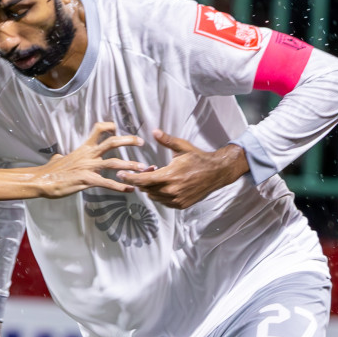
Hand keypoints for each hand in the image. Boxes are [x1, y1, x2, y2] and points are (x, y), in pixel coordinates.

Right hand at [39, 121, 149, 198]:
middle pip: (112, 142)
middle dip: (128, 140)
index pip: (98, 130)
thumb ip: (62, 157)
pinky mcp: (86, 180)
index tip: (117, 128)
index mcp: (83, 148)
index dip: (109, 126)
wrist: (41, 180)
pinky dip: (120, 186)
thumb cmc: (48, 171)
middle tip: (141, 142)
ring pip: (114, 163)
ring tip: (143, 168)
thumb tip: (59, 157)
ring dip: (130, 165)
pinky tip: (130, 189)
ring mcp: (88, 167)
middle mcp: (88, 155)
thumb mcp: (57, 159)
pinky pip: (107, 183)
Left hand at [118, 131, 248, 208]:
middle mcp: (171, 190)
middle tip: (147, 170)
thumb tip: (154, 131)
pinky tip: (165, 185)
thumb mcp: (182, 147)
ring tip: (159, 176)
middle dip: (142, 180)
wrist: (217, 173)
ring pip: (153, 196)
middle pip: (146, 189)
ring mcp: (176, 199)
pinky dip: (160, 194)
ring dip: (151, 188)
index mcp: (169, 175)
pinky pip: (163, 202)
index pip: (143, 180)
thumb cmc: (199, 158)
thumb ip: (166, 140)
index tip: (120, 174)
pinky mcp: (181, 205)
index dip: (129, 178)